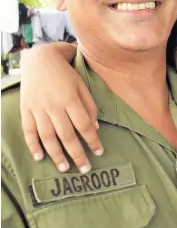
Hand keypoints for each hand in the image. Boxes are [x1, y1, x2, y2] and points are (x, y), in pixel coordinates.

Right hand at [20, 44, 102, 172]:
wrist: (39, 58)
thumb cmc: (65, 72)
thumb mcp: (82, 84)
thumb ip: (89, 106)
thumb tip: (95, 128)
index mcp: (71, 99)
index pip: (84, 125)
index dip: (93, 140)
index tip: (99, 152)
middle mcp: (54, 105)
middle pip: (67, 135)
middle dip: (77, 154)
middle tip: (84, 169)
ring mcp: (38, 108)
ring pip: (48, 136)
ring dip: (56, 154)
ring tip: (65, 168)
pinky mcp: (26, 109)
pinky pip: (28, 130)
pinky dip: (33, 145)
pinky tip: (39, 157)